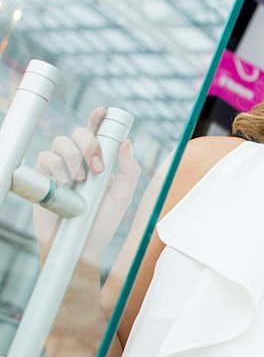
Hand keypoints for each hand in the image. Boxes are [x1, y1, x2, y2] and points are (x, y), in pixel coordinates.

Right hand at [32, 107, 141, 264]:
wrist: (80, 244)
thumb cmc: (102, 221)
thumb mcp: (123, 196)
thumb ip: (128, 169)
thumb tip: (127, 142)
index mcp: (100, 161)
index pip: (98, 133)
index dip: (98, 119)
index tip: (103, 111)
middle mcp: (80, 161)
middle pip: (79, 133)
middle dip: (89, 144)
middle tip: (97, 168)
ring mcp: (60, 168)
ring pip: (60, 142)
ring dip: (73, 157)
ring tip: (80, 180)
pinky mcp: (43, 178)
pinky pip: (44, 158)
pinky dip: (56, 166)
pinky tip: (65, 183)